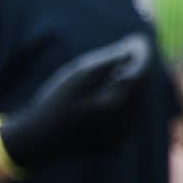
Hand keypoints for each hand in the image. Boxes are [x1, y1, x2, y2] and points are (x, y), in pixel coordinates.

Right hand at [0, 34, 153, 174]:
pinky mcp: (117, 143)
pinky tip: (106, 95)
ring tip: (113, 72)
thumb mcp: (77, 75)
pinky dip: (122, 103)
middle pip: (140, 88)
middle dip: (136, 68)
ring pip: (135, 103)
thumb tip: (133, 49)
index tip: (138, 38)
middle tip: (129, 50)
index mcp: (116, 105)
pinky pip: (126, 118)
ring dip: (129, 85)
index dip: (142, 54)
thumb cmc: (54, 102)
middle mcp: (124, 123)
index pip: (140, 73)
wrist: (39, 138)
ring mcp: (122, 136)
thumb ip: (107, 61)